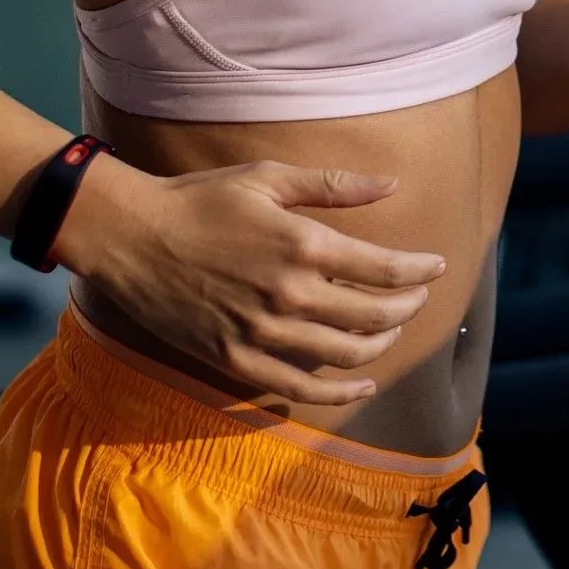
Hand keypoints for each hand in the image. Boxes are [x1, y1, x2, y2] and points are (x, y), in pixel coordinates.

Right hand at [54, 156, 445, 406]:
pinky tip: (363, 383)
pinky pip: (300, 388)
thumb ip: (334, 185)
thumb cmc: (201, 199)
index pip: (385, 268)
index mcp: (303, 244)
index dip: (420, 270)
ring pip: (346, 354)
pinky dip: (340, 392)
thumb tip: (393, 184)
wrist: (131, 237)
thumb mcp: (269, 177)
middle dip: (408, 307)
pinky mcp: (235, 360)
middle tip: (419, 296)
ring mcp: (263, 333)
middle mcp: (290, 294)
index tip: (438, 265)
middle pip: (374, 315)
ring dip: (382, 345)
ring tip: (394, 331)